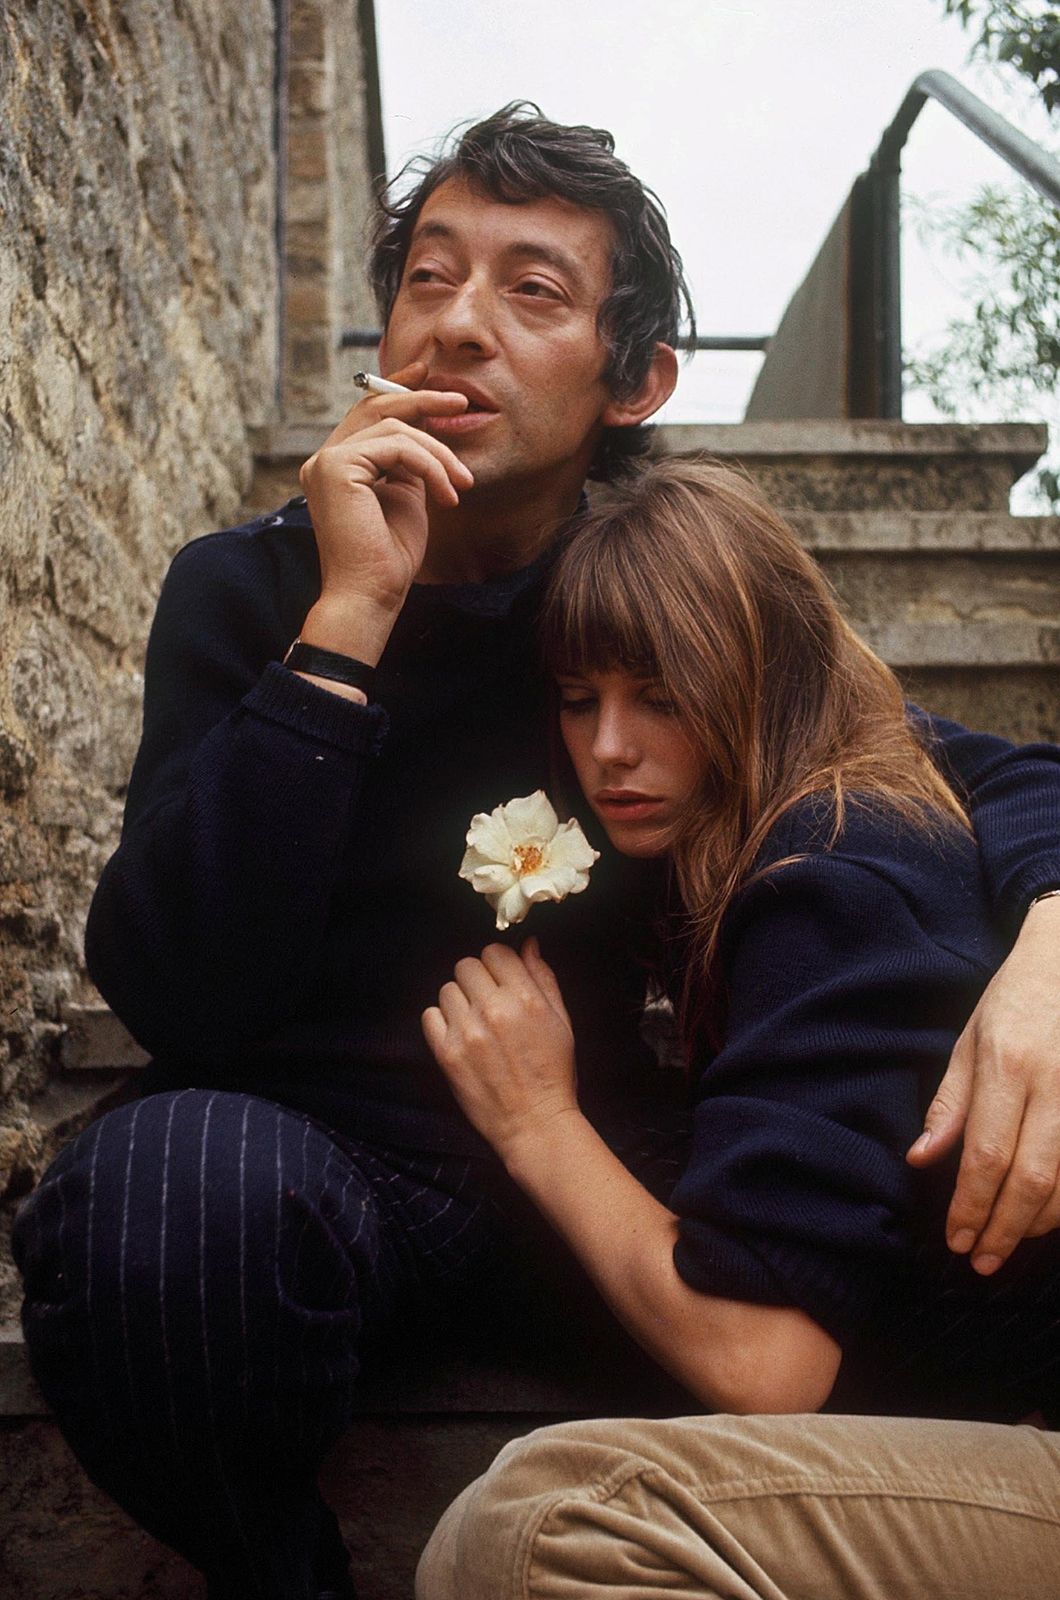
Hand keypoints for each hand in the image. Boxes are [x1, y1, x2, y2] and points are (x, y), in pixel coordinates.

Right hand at [298, 361, 473, 658]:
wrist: (372, 595)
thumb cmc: (389, 558)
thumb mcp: (406, 499)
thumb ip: (407, 465)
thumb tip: (425, 434)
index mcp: (335, 467)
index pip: (364, 415)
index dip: (396, 390)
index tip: (429, 379)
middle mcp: (322, 460)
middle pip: (376, 409)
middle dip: (422, 399)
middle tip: (460, 400)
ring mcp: (324, 461)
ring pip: (395, 430)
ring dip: (439, 455)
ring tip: (461, 485)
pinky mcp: (335, 467)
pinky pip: (397, 447)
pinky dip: (430, 465)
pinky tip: (447, 494)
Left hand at [422, 939, 576, 1156]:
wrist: (535, 1124)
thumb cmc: (553, 1074)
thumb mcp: (561, 1022)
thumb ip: (543, 979)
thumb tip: (529, 945)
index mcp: (526, 998)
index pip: (495, 952)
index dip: (498, 964)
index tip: (501, 980)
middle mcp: (494, 1010)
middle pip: (466, 965)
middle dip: (477, 979)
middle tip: (487, 1002)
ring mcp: (467, 1032)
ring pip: (447, 989)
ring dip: (459, 1001)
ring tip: (475, 1023)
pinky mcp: (447, 1054)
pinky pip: (429, 1016)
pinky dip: (441, 1022)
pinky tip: (459, 1035)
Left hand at [907, 895, 1059, 1271]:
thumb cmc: (1018, 999)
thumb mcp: (972, 1039)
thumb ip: (951, 1103)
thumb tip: (921, 1158)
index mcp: (1008, 1064)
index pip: (986, 1154)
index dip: (970, 1205)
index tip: (954, 1238)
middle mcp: (1055, 1084)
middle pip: (1031, 1179)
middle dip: (1002, 1229)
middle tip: (979, 1259)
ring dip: (1039, 1224)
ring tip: (1008, 1241)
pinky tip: (1048, 1216)